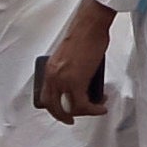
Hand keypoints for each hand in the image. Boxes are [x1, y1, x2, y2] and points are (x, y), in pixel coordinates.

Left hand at [36, 0, 116, 125]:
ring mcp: (63, 80)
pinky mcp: (76, 81)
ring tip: (95, 109)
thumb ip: (68, 71)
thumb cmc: (84, 36)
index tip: (63, 110)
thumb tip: (79, 83)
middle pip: (54, 106)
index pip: (46, 96)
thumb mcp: (69, 57)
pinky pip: (82, 104)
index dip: (54, 107)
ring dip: (84, 112)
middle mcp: (53, 76)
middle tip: (73, 119)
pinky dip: (92, 109)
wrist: (90, 26)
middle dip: (64, 116)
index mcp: (49, 69)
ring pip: (70, 108)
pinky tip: (100, 108)